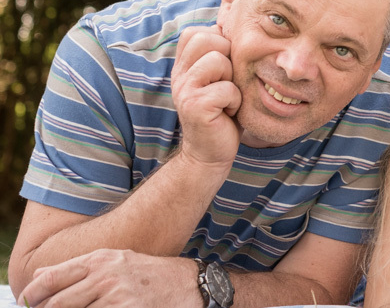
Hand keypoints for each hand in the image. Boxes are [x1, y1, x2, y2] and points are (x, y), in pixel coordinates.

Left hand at [17, 250, 196, 307]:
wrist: (188, 284)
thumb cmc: (148, 274)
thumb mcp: (114, 261)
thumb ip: (77, 268)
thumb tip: (39, 276)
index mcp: (99, 259)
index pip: (49, 279)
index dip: (30, 296)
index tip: (26, 304)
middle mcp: (105, 276)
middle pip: (55, 304)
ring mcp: (116, 297)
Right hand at [171, 26, 242, 169]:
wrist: (211, 152)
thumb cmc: (224, 111)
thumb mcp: (223, 76)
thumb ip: (222, 50)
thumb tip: (232, 11)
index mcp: (184, 65)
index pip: (198, 32)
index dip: (220, 45)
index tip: (223, 70)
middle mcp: (179, 74)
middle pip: (207, 39)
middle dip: (227, 58)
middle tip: (226, 83)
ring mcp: (183, 89)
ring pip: (219, 60)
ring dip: (232, 81)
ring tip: (227, 98)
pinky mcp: (194, 106)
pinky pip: (227, 89)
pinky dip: (235, 101)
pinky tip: (227, 113)